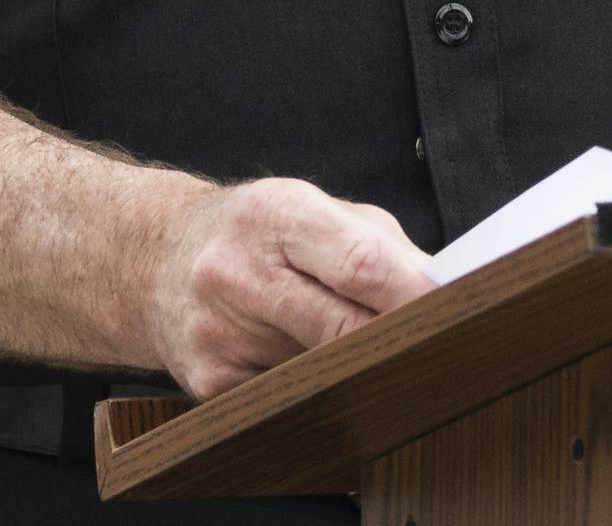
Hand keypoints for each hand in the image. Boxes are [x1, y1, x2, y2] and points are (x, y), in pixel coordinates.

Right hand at [140, 178, 433, 398]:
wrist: (153, 263)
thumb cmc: (253, 234)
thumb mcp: (312, 210)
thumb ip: (380, 247)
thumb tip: (445, 293)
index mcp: (273, 215)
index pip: (359, 263)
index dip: (416, 297)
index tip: (458, 314)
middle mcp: (237, 273)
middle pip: (343, 329)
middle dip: (398, 343)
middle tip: (442, 352)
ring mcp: (219, 334)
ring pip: (322, 373)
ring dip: (361, 371)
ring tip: (381, 359)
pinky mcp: (211, 384)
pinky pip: (290, 399)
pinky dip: (319, 392)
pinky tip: (320, 374)